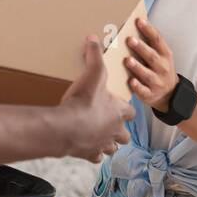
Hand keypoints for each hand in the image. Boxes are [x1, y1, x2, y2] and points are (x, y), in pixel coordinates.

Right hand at [59, 35, 134, 161]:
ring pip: (112, 149)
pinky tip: (84, 146)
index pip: (131, 112)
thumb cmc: (82, 103)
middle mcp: (114, 131)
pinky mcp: (89, 154)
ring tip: (98, 136)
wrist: (65, 128)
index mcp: (118, 113)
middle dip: (119, 131)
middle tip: (109, 123)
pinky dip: (92, 153)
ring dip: (107, 143)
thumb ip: (94, 56)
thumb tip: (93, 38)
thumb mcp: (92, 74)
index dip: (125, 108)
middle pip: (125, 136)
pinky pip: (95, 158)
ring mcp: (102, 145)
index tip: (118, 105)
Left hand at [125, 17, 178, 111]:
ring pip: (147, 74)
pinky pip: (144, 91)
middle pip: (152, 56)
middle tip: (129, 39)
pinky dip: (137, 86)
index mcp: (165, 55)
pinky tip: (131, 81)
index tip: (138, 20)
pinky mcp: (150, 94)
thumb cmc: (159, 69)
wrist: (170, 94)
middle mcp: (163, 67)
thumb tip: (134, 25)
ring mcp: (157, 82)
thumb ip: (150, 44)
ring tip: (127, 60)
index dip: (149, 30)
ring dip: (137, 67)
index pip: (158, 40)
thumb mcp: (160, 56)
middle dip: (141, 48)